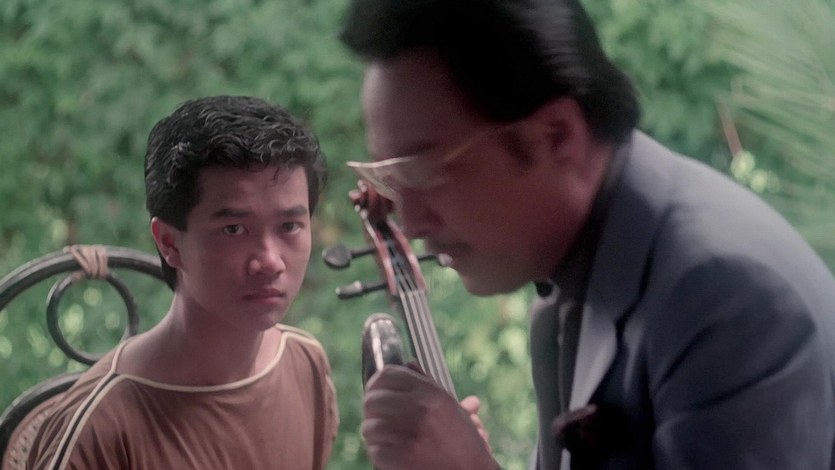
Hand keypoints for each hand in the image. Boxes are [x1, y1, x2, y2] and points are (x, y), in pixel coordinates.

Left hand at [362, 364, 498, 469]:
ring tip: (387, 439)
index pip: (387, 375)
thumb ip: (426, 384)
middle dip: (372, 411)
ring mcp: (410, 434)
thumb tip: (408, 364)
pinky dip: (379, 454)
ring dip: (375, 435)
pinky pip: (374, 450)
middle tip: (378, 418)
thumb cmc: (462, 443)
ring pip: (370, 426)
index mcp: (431, 394)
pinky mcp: (401, 458)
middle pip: (373, 400)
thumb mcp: (449, 407)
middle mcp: (420, 410)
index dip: (377, 383)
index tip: (376, 392)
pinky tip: (392, 455)